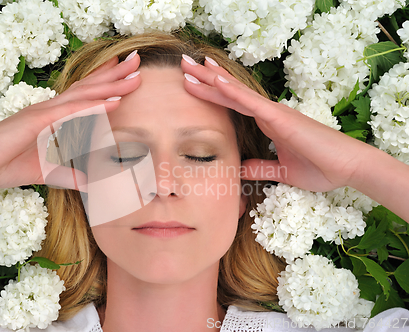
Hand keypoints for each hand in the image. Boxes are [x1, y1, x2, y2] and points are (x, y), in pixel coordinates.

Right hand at [0, 52, 141, 190]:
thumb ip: (69, 177)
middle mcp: (50, 109)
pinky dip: (93, 107)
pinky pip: (70, 112)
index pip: (83, 96)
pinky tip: (112, 102)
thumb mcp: (45, 174)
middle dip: (114, 74)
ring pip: (84, 95)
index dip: (104, 82)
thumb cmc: (3, 164)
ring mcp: (44, 112)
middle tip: (138, 61)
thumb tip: (90, 185)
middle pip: (88, 87)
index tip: (125, 74)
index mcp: (51, 117)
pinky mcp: (37, 121)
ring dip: (111, 85)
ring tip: (134, 75)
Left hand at [180, 55, 373, 191]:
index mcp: (268, 123)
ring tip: (190, 66)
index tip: (194, 82)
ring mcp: (274, 113)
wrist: (348, 169)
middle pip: (230, 93)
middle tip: (183, 66)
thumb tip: (240, 169)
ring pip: (236, 93)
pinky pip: (251, 103)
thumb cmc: (321, 168)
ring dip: (212, 79)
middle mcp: (268, 113)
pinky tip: (216, 82)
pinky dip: (233, 92)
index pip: (234, 104)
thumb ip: (261, 168)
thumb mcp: (282, 172)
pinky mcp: (281, 118)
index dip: (214, 92)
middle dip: (206, 79)